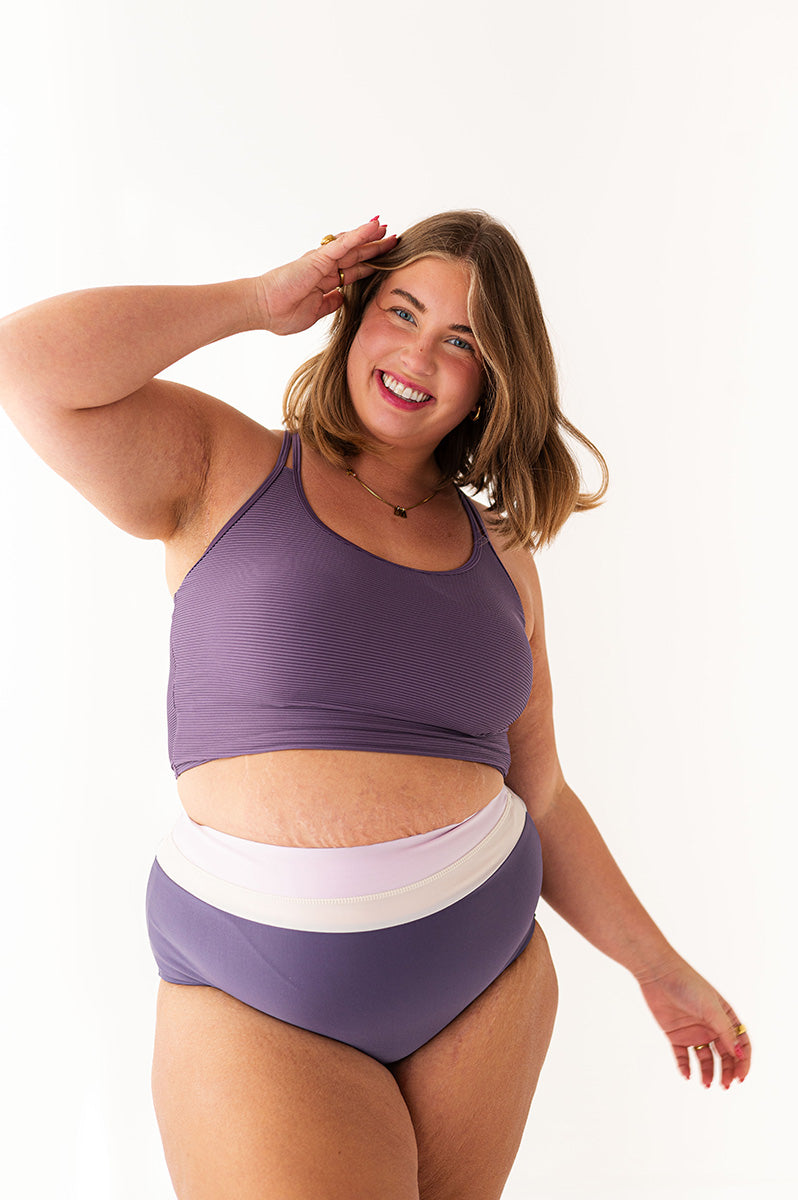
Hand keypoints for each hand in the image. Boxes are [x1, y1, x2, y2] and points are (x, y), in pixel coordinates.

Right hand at [253, 218, 397, 335]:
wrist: (262, 309)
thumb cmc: (280, 313)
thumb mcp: (314, 312)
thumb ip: (329, 304)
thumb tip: (341, 299)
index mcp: (324, 282)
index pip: (353, 270)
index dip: (370, 265)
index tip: (386, 261)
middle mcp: (324, 268)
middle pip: (356, 256)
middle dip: (375, 248)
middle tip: (394, 239)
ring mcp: (321, 261)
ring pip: (352, 246)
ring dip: (371, 237)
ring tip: (387, 228)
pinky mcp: (318, 258)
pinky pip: (343, 244)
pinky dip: (359, 234)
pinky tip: (374, 226)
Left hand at [637, 958, 750, 1087]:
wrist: (658, 974)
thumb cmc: (688, 985)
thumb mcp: (710, 1008)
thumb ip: (725, 1031)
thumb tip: (739, 1054)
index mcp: (724, 1018)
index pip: (740, 1044)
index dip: (742, 1061)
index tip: (740, 1078)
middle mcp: (711, 1026)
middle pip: (724, 1055)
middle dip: (727, 1072)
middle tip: (725, 1085)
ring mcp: (693, 1032)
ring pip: (705, 1059)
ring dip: (708, 1073)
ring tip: (706, 1084)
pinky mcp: (675, 1035)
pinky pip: (682, 1056)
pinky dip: (685, 1068)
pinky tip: (687, 1075)